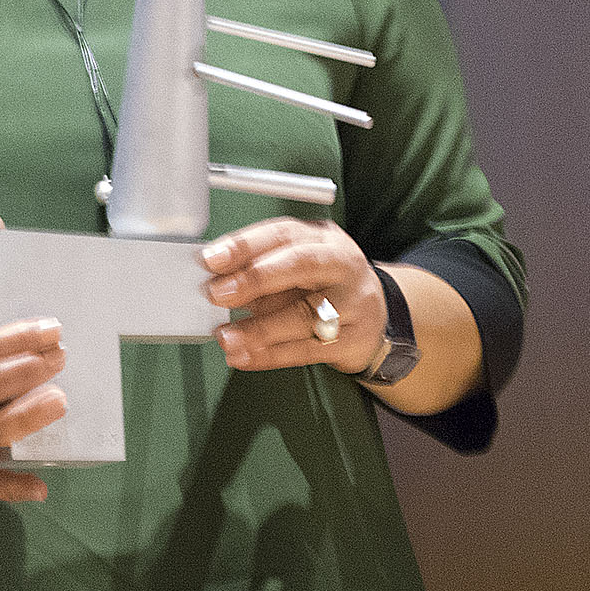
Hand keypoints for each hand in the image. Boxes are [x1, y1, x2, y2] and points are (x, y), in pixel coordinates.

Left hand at [200, 218, 384, 377]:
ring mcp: (353, 303)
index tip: (210, 259)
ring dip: (259, 329)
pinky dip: (271, 355)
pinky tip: (245, 357)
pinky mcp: (354, 340)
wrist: (379, 317)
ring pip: (304, 315)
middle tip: (218, 294)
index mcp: (322, 237)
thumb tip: (217, 280)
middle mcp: (341, 265)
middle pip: (299, 266)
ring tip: (226, 337)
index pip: (282, 234)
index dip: (244, 245)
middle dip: (254, 279)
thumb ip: (262, 268)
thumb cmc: (326, 283)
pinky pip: (307, 349)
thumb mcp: (299, 262)